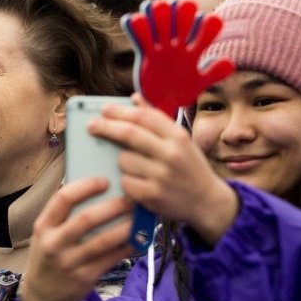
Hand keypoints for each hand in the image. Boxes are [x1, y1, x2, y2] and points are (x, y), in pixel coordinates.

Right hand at [20, 178, 132, 300]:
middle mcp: (54, 243)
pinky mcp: (85, 278)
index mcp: (43, 226)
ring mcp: (69, 262)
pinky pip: (111, 259)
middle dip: (112, 206)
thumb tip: (93, 190)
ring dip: (125, 227)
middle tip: (130, 199)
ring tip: (140, 217)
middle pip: (86, 218)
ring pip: (103, 240)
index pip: (63, 198)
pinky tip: (138, 239)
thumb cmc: (47, 257)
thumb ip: (62, 216)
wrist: (40, 296)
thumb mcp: (44, 235)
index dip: (86, 186)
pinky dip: (127, 247)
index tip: (104, 181)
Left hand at [89, 97, 238, 243]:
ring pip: (124, 160)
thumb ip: (156, 119)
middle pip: (129, 134)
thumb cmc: (190, 167)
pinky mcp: (152, 196)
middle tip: (91, 125)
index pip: (143, 117)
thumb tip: (135, 98)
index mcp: (178, 136)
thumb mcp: (180, 140)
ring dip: (122, 161)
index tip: (104, 109)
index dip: (120, 111)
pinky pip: (125, 182)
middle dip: (106, 127)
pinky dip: (126, 181)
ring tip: (136, 167)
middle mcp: (171, 154)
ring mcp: (162, 176)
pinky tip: (138, 183)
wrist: (208, 202)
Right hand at [122, 0, 234, 117]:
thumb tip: (231, 63)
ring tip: (156, 8)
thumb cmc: (181, 92)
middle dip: (182, 13)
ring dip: (158, 15)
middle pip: (181, 20)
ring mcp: (161, 47)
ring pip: (160, 24)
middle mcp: (178, 44)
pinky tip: (132, 19)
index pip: (203, 29)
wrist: (162, 103)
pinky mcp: (145, 53)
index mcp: (193, 50)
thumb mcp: (198, 83)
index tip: (207, 21)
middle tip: (182, 6)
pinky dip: (135, 27)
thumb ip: (213, 73)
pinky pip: (140, 38)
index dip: (205, 24)